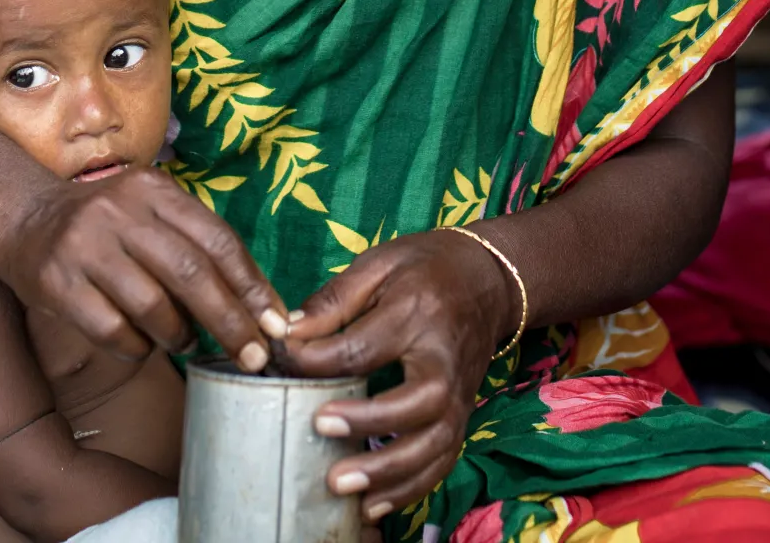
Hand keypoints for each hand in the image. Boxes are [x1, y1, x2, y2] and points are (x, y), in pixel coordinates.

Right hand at [0, 166, 288, 369]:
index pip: (217, 238)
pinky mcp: (55, 282)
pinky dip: (138, 346)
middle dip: (231, 321)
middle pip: (191, 273)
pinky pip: (113, 330)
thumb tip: (260, 306)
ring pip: (153, 306)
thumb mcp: (149, 211)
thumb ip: (195, 244)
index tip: (277, 323)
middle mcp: (119, 211)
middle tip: (253, 356)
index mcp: (153, 189)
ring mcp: (84, 246)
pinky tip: (141, 342)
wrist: (20, 216)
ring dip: (181, 335)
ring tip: (187, 342)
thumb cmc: (104, 225)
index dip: (252, 285)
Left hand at [276, 230, 517, 524]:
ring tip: (341, 486)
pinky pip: (443, 461)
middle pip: (417, 403)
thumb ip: (334, 301)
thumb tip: (286, 333)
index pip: (363, 347)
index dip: (315, 360)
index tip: (280, 361)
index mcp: (417, 314)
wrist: (490, 280)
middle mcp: (443, 360)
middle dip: (369, 423)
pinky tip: (374, 505)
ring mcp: (458, 394)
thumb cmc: (426, 268)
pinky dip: (411, 489)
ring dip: (389, 472)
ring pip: (434, 444)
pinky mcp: (462, 416)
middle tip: (318, 426)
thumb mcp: (379, 264)